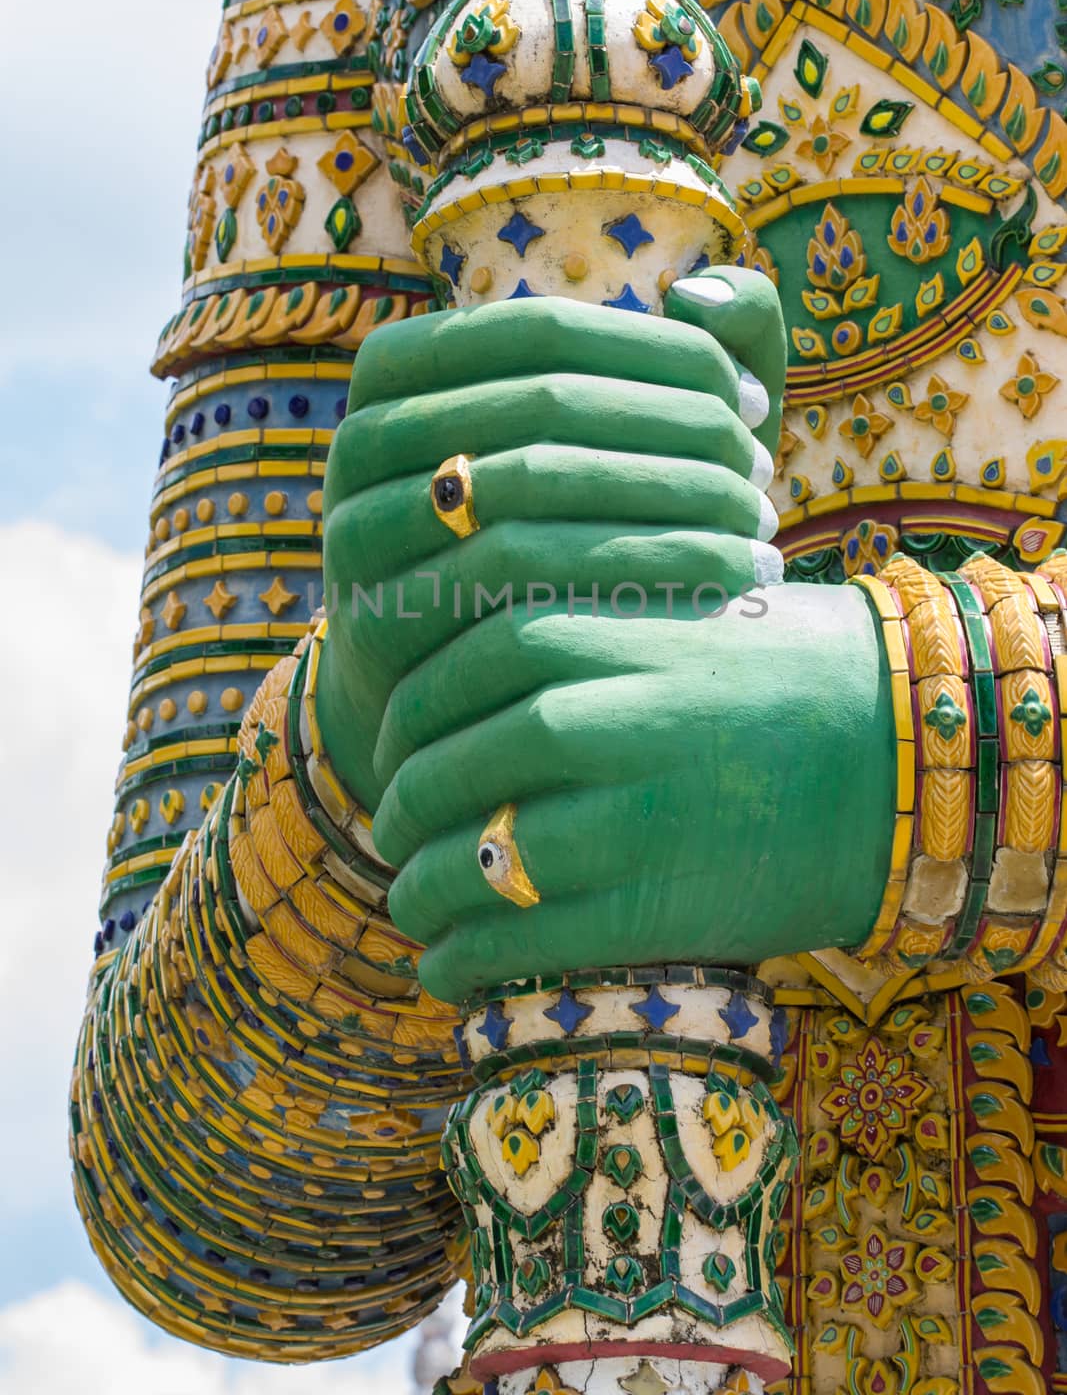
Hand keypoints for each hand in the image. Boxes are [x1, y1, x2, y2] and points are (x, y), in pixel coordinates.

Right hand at [315, 268, 786, 809]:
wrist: (453, 683)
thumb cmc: (559, 535)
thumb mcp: (614, 435)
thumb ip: (688, 343)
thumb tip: (697, 294)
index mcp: (400, 367)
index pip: (545, 328)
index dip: (665, 354)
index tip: (758, 401)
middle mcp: (359, 438)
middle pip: (543, 403)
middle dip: (677, 435)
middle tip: (765, 481)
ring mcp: (354, 530)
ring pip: (530, 490)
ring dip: (663, 511)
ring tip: (759, 544)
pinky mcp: (376, 623)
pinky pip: (514, 587)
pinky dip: (626, 586)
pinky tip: (711, 605)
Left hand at [381, 583, 894, 1002]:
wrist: (892, 757)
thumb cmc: (771, 679)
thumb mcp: (667, 617)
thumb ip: (569, 631)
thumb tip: (446, 673)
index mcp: (603, 631)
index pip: (447, 668)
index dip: (400, 714)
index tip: (390, 742)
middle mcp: (603, 719)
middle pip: (440, 766)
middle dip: (399, 805)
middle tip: (390, 824)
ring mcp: (626, 817)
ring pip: (465, 860)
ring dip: (415, 890)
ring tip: (410, 902)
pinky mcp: (652, 909)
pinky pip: (516, 940)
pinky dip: (460, 959)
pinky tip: (446, 965)